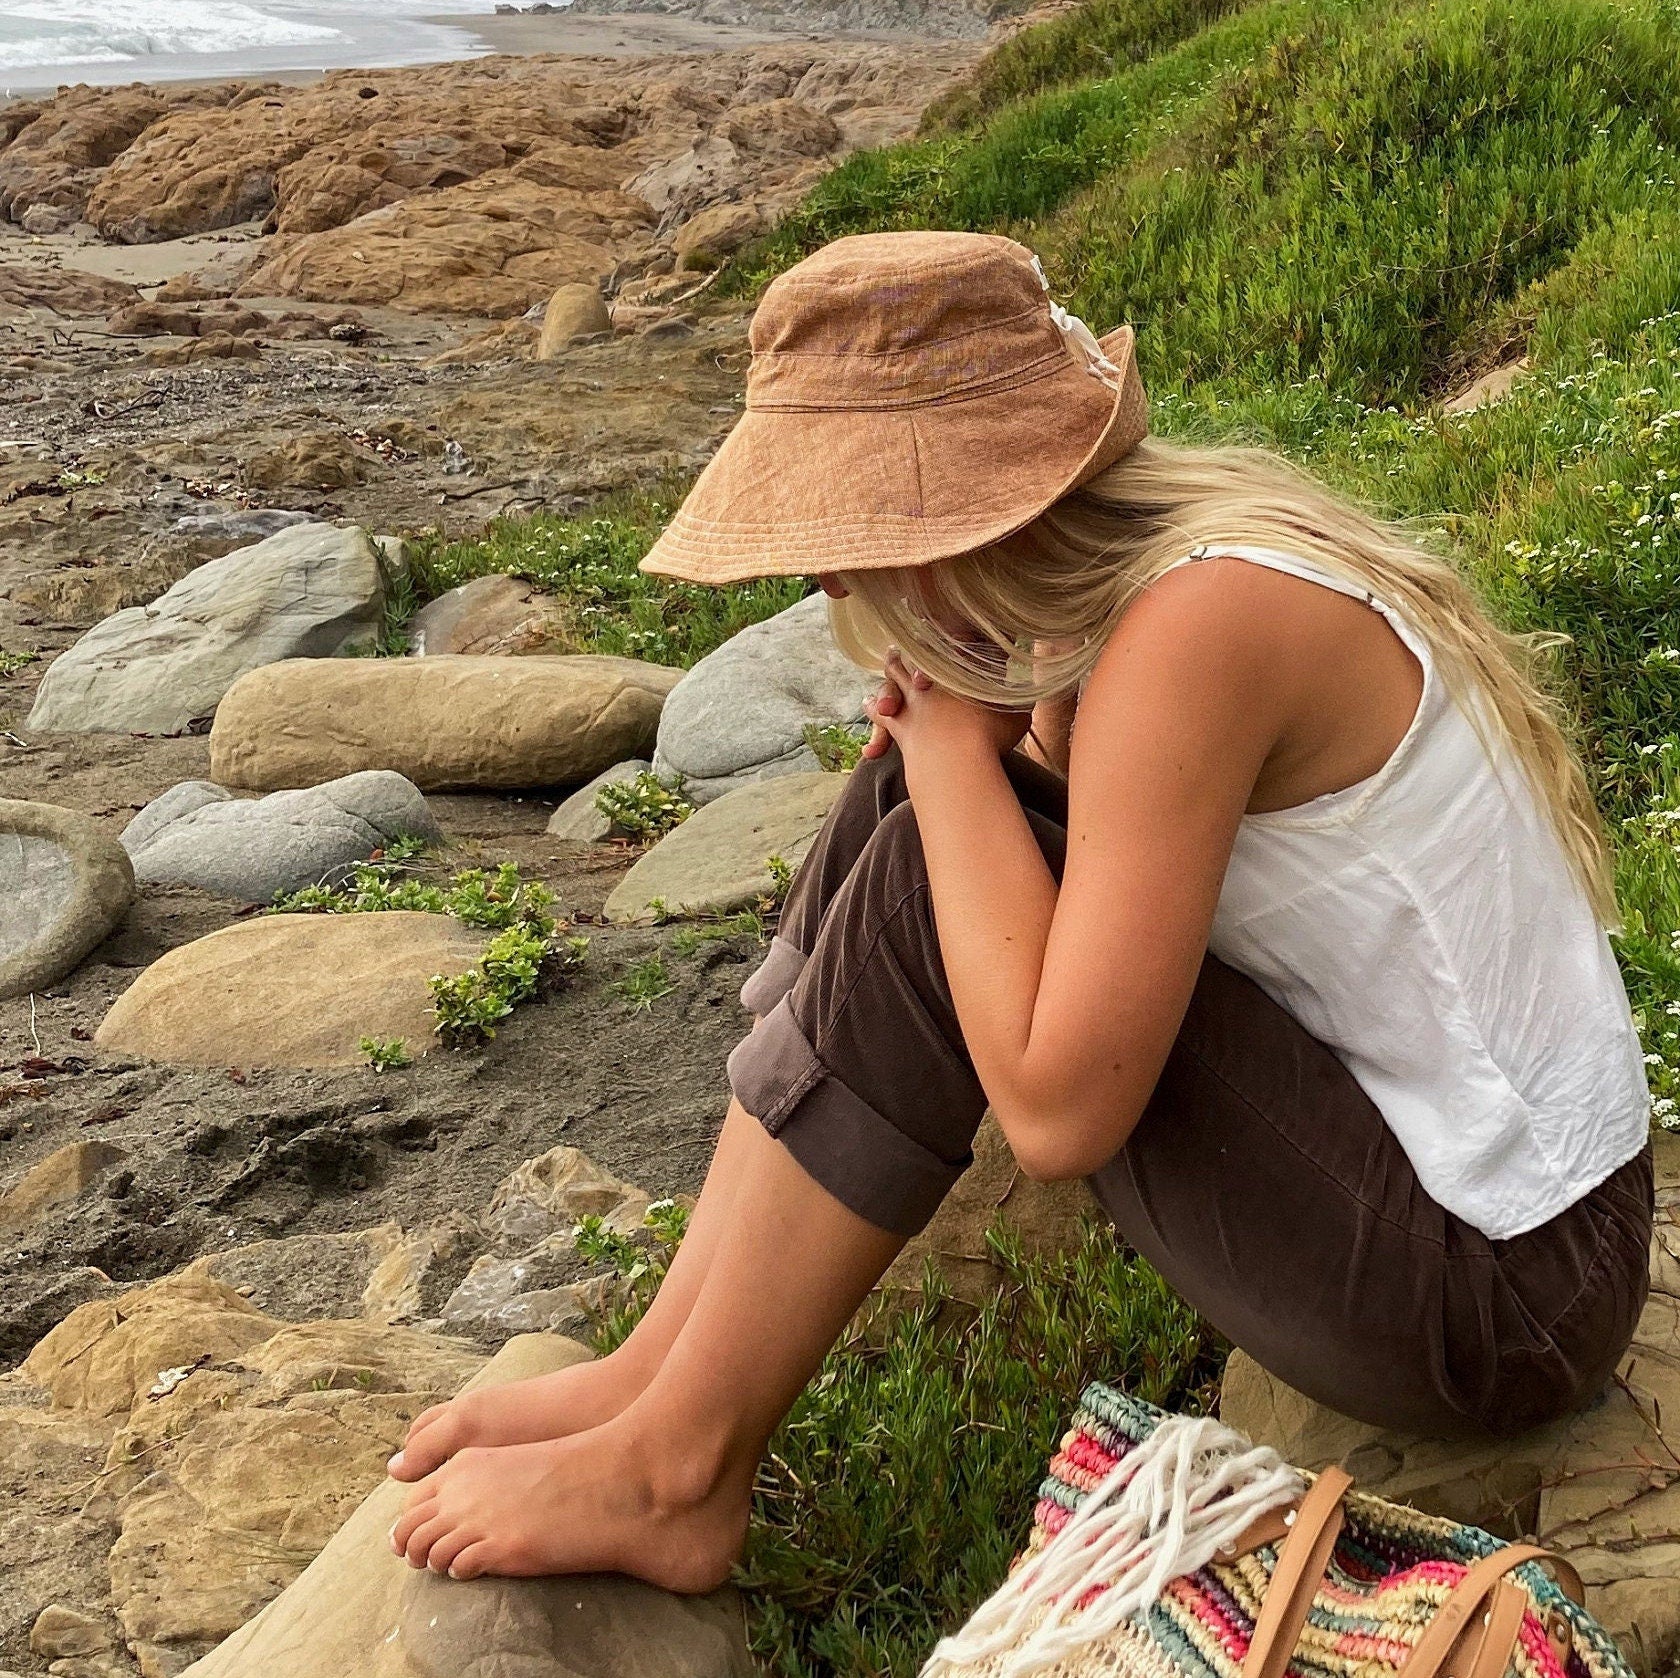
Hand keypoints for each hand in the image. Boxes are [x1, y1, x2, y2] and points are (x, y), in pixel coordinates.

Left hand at [862, 650, 1031, 766]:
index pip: (954, 641)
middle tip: (916, 638)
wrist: (957, 761)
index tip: (949, 629)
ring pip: (894, 671)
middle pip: (919, 648)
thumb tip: (1027, 696)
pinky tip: (868, 704)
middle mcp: (932, 675)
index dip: (952, 635)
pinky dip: (873, 706)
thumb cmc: (989, 736)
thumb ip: (1016, 700)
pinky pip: (878, 710)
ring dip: (892, 665)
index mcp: (960, 668)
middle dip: (917, 643)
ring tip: (890, 659)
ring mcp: (911, 696)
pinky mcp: (896, 721)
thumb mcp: (1015, 714)